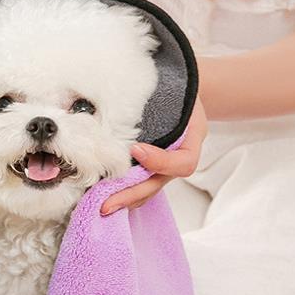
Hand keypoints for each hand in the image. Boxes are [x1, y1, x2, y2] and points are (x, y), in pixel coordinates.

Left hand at [100, 98, 206, 215]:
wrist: (180, 93)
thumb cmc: (178, 89)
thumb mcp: (178, 88)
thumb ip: (157, 95)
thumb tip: (121, 89)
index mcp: (192, 140)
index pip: (183, 163)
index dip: (160, 162)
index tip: (136, 150)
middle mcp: (178, 158)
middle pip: (158, 184)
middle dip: (131, 194)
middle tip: (106, 203)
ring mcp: (165, 167)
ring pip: (147, 190)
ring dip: (125, 200)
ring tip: (102, 207)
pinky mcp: (151, 169)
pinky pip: (139, 186)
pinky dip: (122, 193)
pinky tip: (102, 197)